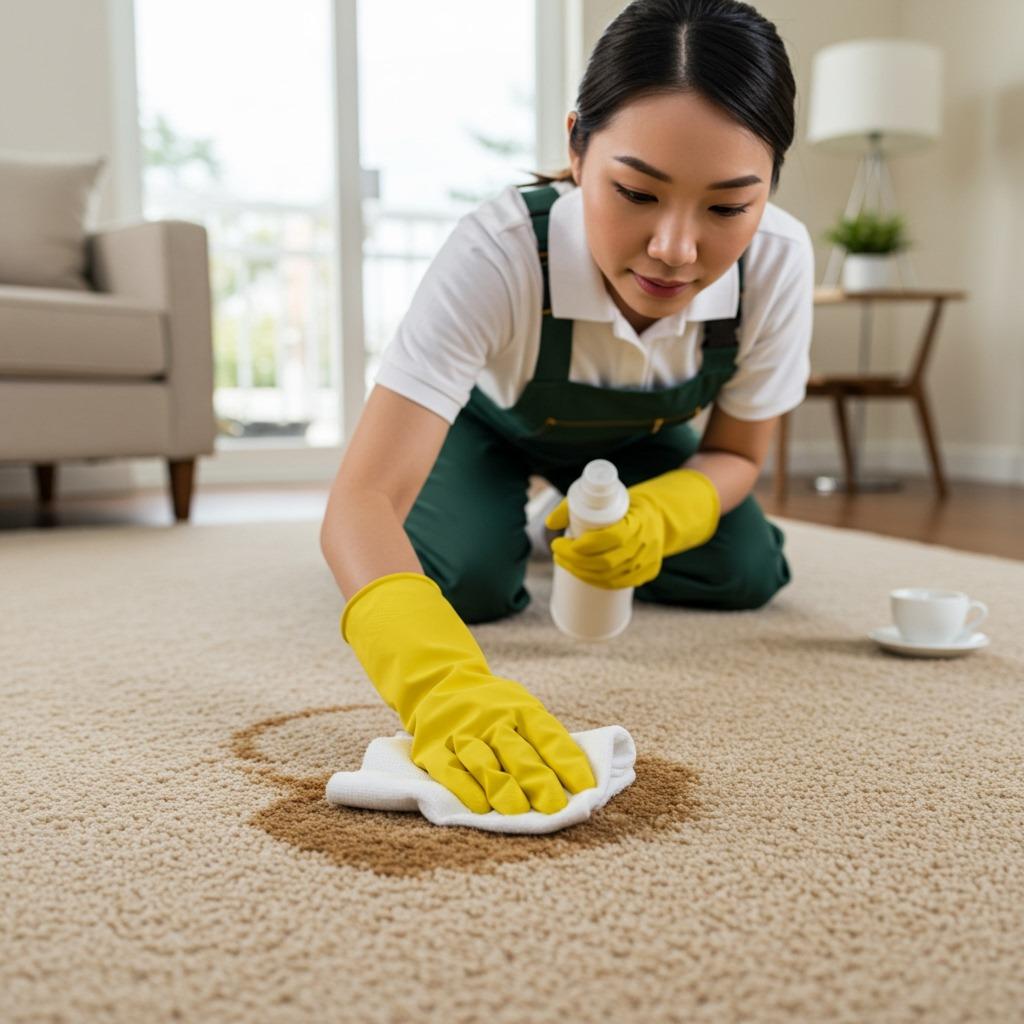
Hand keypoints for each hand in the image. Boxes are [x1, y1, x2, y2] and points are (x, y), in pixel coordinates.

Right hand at [408, 669, 597, 814]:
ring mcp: (462, 734)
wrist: (440, 683)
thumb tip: (578, 782)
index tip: (586, 789)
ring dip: (502, 787)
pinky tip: (480, 807)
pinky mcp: (433, 750)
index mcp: (521, 709)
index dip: (568, 763)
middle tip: (555, 808)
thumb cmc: (495, 708)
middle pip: (518, 752)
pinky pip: (449, 771)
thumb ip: (544, 739)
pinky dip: (465, 789)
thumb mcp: (523, 708)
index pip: (548, 735)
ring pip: (483, 762)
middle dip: (538, 781)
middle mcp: (492, 720)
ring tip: (519, 811)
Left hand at [545, 468, 719, 589]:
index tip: (559, 542)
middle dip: (575, 561)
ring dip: (581, 573)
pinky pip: (618, 584)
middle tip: (557, 553)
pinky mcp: (647, 572)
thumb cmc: (627, 506)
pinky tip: (582, 575)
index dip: (582, 545)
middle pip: (606, 562)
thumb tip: (550, 523)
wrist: (662, 517)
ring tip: (564, 562)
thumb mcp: (606, 499)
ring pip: (610, 577)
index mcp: (639, 521)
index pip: (610, 538)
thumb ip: (575, 506)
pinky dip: (596, 582)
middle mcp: (646, 543)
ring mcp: (648, 561)